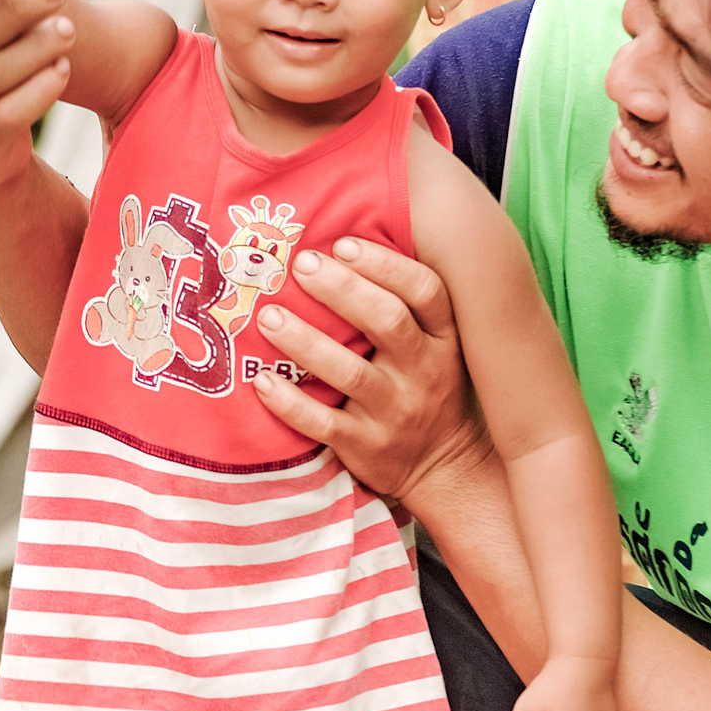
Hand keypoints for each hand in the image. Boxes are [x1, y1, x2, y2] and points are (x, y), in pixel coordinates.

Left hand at [249, 236, 489, 503]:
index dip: (386, 265)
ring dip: (307, 342)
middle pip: (388, 323)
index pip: (425, 293)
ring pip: (351, 372)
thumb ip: (409, 305)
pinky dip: (290, 404)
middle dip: (343, 291)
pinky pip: (324, 424)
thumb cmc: (432, 389)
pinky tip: (262, 382)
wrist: (447, 467)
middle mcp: (425, 373)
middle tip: (301, 264)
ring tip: (269, 317)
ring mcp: (395, 412)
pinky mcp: (366, 447)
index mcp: (443, 340)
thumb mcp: (441, 346)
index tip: (344, 243)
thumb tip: (345, 245)